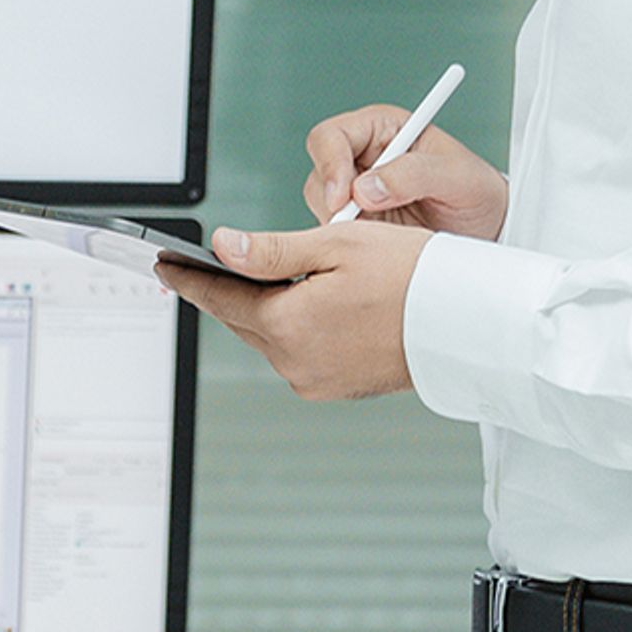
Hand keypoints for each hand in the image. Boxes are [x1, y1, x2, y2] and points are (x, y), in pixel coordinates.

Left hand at [157, 220, 432, 400]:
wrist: (467, 323)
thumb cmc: (413, 276)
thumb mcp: (334, 245)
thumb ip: (269, 250)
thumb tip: (221, 247)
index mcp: (287, 324)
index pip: (221, 297)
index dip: (189, 277)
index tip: (164, 265)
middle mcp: (294, 361)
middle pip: (243, 318)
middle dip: (225, 291)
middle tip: (197, 269)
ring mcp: (315, 379)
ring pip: (270, 337)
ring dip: (263, 310)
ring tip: (261, 281)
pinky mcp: (336, 386)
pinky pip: (297, 353)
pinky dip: (293, 329)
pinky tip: (305, 307)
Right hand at [304, 103, 506, 238]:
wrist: (488, 232)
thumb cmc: (478, 194)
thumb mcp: (459, 177)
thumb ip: (415, 174)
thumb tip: (366, 187)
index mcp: (383, 129)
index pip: (332, 136)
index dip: (330, 163)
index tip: (343, 196)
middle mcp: (363, 157)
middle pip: (319, 172)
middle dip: (332, 201)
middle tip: (358, 224)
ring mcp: (356, 192)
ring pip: (321, 205)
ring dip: (342, 224)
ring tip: (384, 235)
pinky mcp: (358, 223)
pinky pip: (333, 232)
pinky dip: (347, 242)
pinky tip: (379, 247)